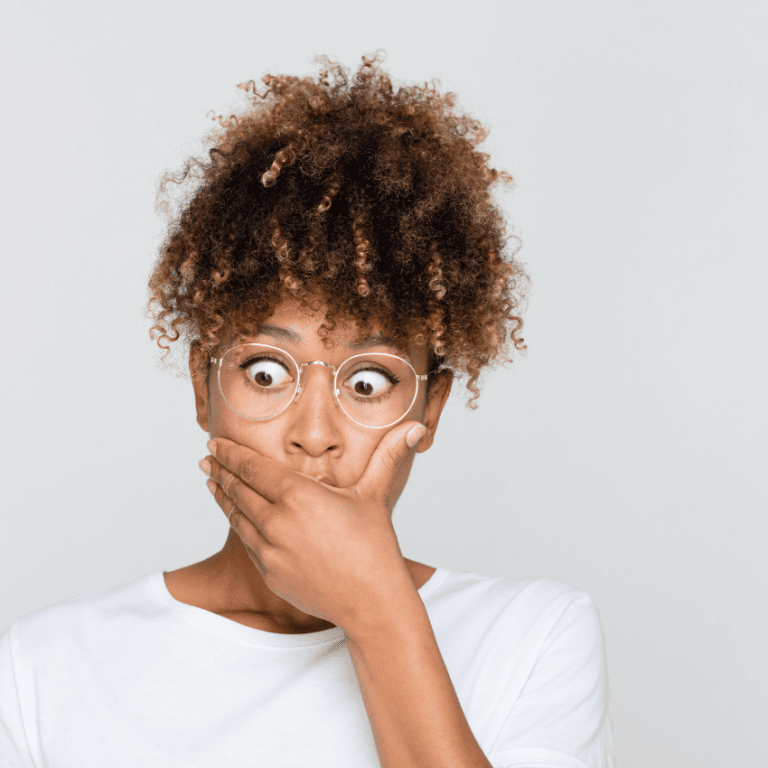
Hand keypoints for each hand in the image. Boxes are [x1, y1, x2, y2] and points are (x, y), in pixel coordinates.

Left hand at [199, 421, 427, 631]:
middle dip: (221, 471)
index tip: (215, 443)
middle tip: (206, 459)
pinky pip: (246, 543)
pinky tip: (234, 517)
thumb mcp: (375, 495)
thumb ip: (389, 456)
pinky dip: (236, 525)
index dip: (231, 453)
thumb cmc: (375, 546)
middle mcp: (278, 522)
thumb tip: (416, 428)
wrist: (371, 603)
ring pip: (236, 517)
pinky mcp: (270, 574)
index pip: (254, 468)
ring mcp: (270, 551)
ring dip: (222, 497)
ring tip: (211, 482)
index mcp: (300, 496)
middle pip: (239, 490)